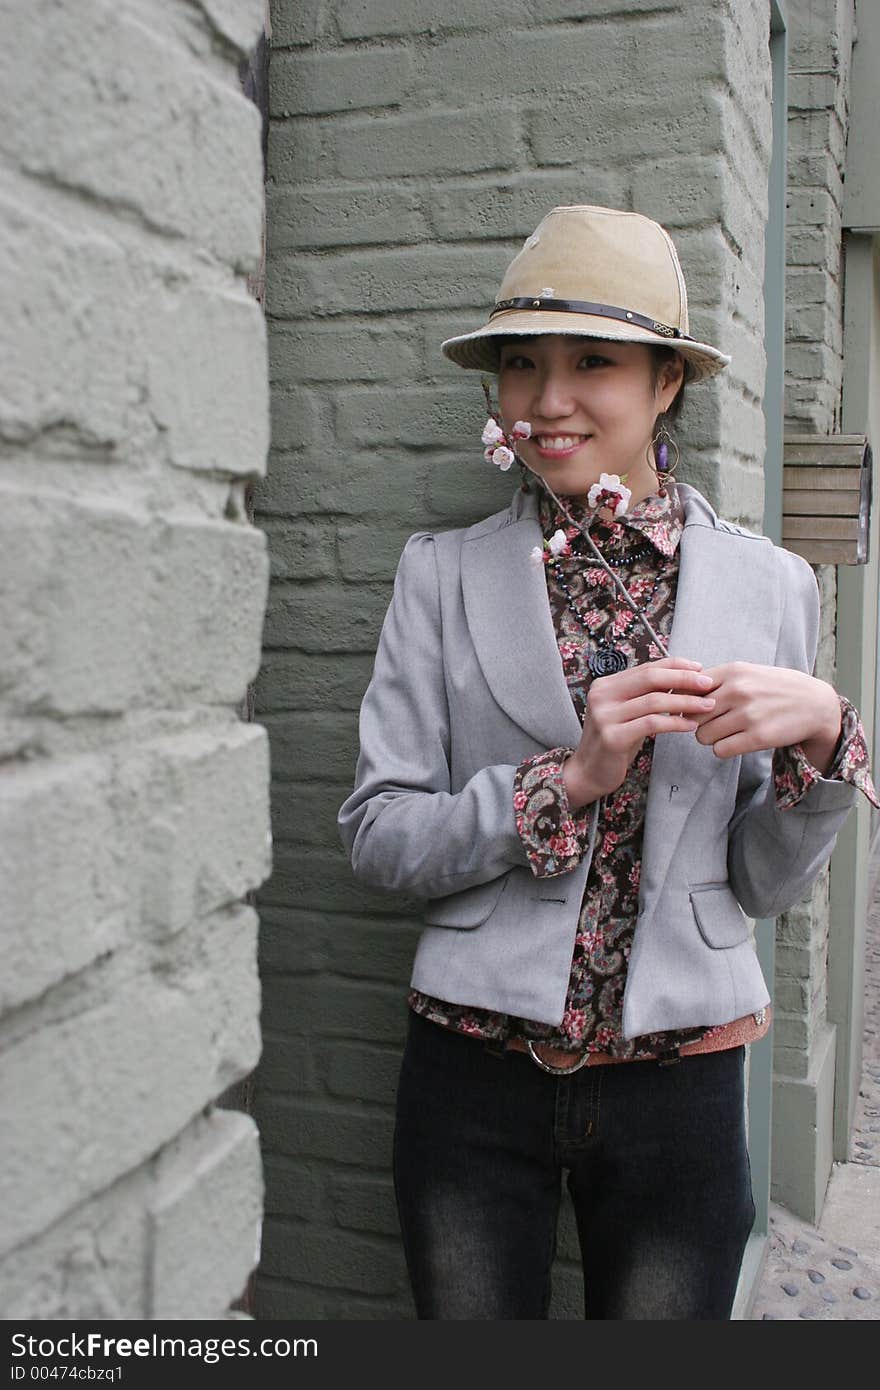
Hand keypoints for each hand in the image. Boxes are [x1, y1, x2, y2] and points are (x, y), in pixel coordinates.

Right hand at [562, 656, 717, 809]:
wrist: (588, 772)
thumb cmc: (613, 741)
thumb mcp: (627, 713)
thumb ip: (645, 695)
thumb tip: (683, 679)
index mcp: (606, 685)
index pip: (647, 667)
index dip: (676, 665)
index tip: (699, 668)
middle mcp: (602, 695)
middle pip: (650, 678)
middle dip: (684, 678)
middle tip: (707, 684)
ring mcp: (605, 716)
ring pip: (654, 700)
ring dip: (686, 702)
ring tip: (707, 705)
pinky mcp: (613, 737)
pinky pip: (652, 723)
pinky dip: (675, 722)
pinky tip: (690, 725)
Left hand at [690, 662, 841, 766]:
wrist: (815, 704)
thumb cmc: (775, 688)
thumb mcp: (747, 673)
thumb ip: (716, 681)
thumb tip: (678, 693)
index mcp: (732, 671)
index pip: (688, 689)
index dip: (686, 702)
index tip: (694, 708)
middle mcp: (738, 691)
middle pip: (691, 715)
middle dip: (698, 722)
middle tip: (713, 723)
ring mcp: (748, 714)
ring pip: (703, 735)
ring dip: (711, 737)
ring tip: (728, 732)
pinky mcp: (757, 737)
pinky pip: (720, 750)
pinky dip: (724, 749)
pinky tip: (737, 741)